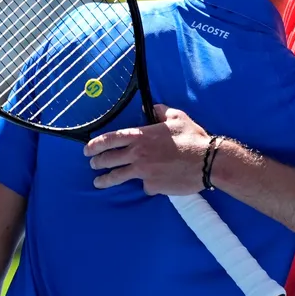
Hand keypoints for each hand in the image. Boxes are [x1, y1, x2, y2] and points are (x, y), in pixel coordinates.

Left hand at [85, 105, 210, 195]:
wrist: (207, 161)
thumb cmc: (193, 138)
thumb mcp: (177, 117)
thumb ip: (160, 111)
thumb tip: (150, 108)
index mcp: (141, 136)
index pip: (110, 139)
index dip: (95, 144)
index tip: (87, 149)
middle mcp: (138, 154)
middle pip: (109, 159)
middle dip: (97, 162)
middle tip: (92, 164)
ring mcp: (143, 172)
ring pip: (117, 177)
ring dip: (105, 180)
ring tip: (98, 182)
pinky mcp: (152, 186)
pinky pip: (144, 186)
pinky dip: (146, 184)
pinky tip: (152, 183)